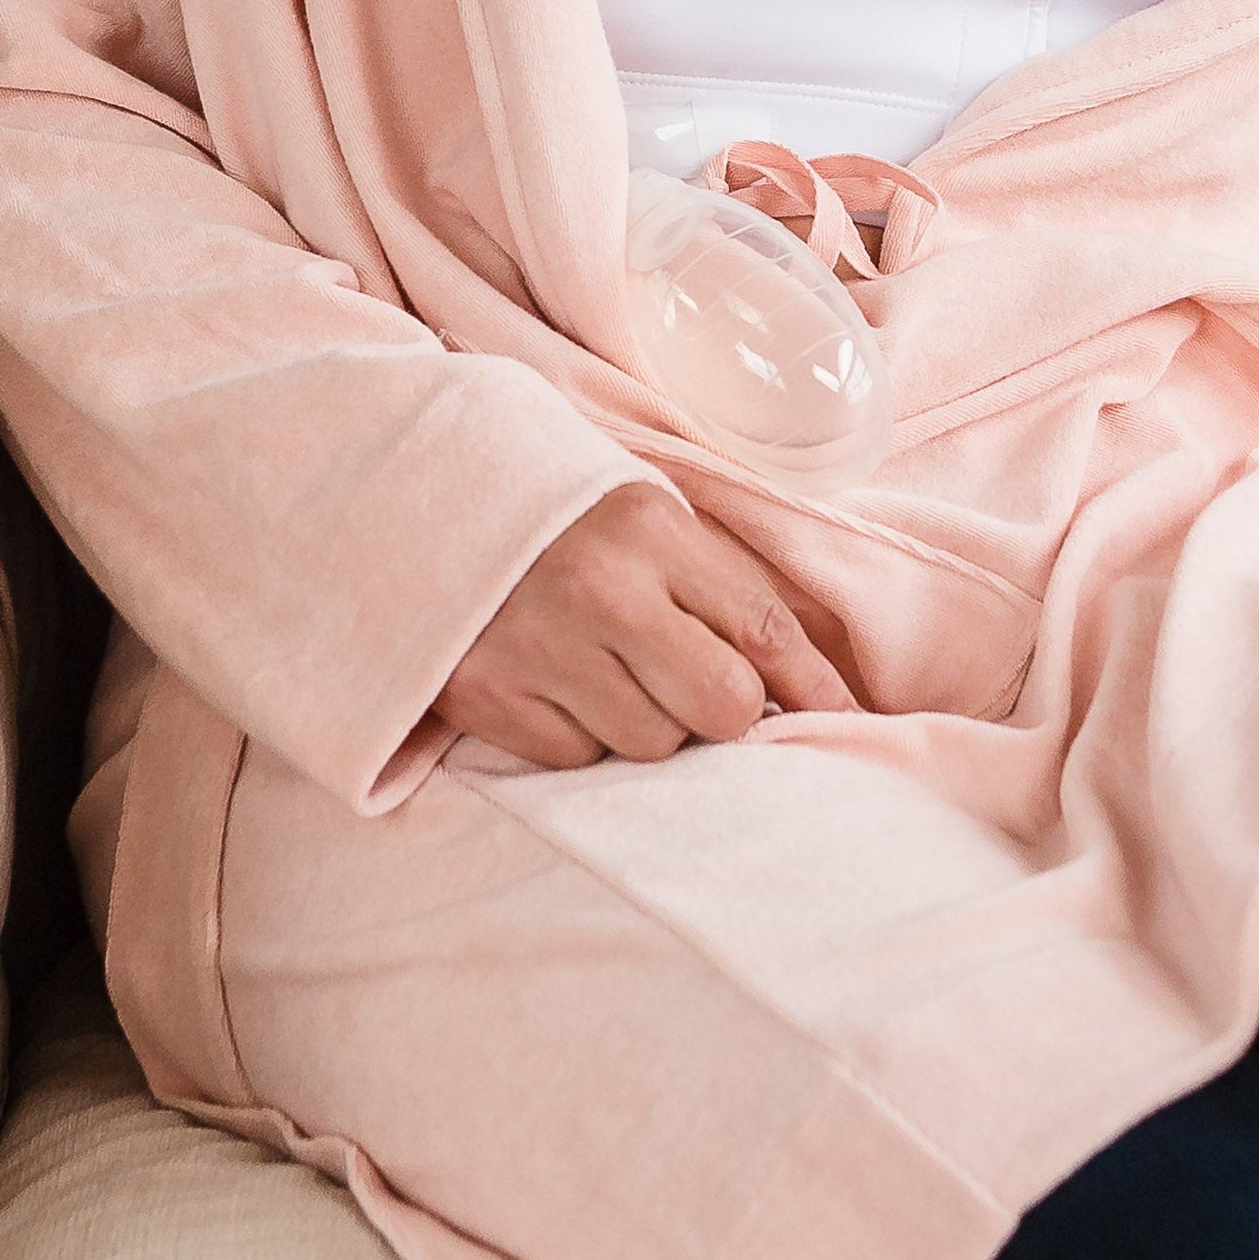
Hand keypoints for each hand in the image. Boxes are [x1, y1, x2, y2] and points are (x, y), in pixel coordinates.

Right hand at [433, 480, 863, 767]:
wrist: (410, 499)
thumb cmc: (556, 516)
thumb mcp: (642, 517)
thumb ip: (716, 586)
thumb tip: (809, 690)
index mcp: (650, 529)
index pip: (766, 629)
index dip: (816, 688)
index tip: (848, 721)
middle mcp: (600, 590)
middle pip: (723, 707)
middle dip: (726, 712)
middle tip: (697, 687)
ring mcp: (539, 648)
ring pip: (654, 744)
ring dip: (650, 725)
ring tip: (611, 673)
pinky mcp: (484, 696)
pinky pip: (578, 759)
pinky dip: (580, 736)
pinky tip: (556, 685)